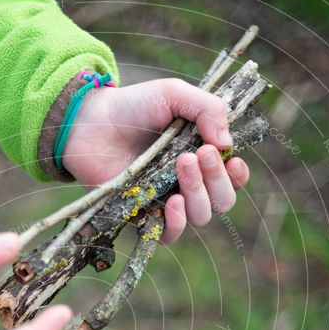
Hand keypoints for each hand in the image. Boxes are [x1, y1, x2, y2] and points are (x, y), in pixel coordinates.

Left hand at [62, 78, 249, 243]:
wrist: (91, 122)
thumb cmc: (133, 107)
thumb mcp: (174, 94)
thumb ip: (207, 109)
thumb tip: (227, 142)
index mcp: (201, 157)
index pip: (233, 178)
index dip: (237, 174)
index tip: (231, 158)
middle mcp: (188, 183)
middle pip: (222, 200)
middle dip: (216, 179)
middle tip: (196, 154)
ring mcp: (166, 201)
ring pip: (201, 217)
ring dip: (198, 194)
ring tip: (181, 165)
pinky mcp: (143, 215)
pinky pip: (169, 235)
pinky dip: (177, 223)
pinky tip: (172, 202)